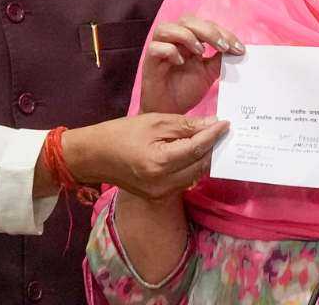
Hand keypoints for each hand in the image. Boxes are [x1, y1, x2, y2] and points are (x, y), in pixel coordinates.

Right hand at [64, 113, 228, 199]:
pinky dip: (191, 167)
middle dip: (212, 147)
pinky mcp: (158, 197)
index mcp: (160, 163)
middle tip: (220, 130)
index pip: (197, 148)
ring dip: (204, 158)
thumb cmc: (120, 133)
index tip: (225, 123)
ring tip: (210, 140)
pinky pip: (183, 181)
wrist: (93, 156)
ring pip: (194, 175)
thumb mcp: (153, 122)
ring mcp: (161, 193)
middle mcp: (163, 183)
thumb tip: (211, 124)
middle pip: (200, 165)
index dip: (213, 135)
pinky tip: (193, 153)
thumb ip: (184, 125)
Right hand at [139, 17, 243, 114]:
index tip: (240, 49)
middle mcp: (173, 40)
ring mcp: (159, 49)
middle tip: (223, 46)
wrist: (170, 113)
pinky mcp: (149, 62)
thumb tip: (237, 49)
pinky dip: (169, 51)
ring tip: (201, 52)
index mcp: (188, 40)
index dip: (223, 33)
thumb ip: (219, 59)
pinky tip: (180, 62)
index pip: (205, 24)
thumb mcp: (208, 74)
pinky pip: (155, 47)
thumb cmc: (185, 91)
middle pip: (187, 20)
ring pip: (167, 28)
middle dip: (209, 31)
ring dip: (187, 36)